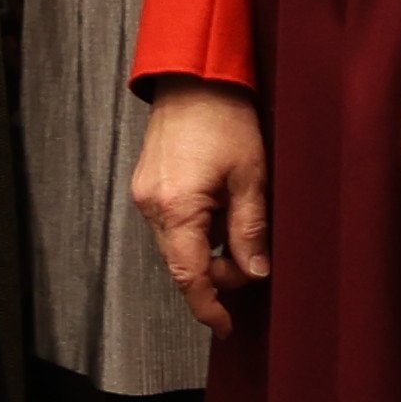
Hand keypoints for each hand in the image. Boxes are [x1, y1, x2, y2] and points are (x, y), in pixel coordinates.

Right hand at [130, 85, 269, 332]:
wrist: (194, 74)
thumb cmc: (224, 117)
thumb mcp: (251, 177)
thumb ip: (250, 230)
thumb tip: (255, 273)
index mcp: (177, 208)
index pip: (189, 276)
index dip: (209, 307)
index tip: (226, 327)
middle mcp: (151, 206)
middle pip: (182, 264)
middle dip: (218, 273)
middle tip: (254, 259)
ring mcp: (145, 195)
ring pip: (177, 245)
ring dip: (208, 249)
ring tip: (239, 220)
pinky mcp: (147, 184)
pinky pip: (171, 223)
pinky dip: (196, 229)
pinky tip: (219, 207)